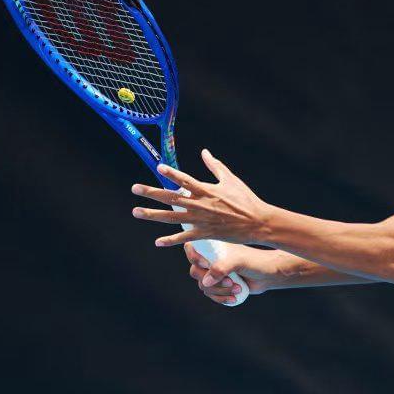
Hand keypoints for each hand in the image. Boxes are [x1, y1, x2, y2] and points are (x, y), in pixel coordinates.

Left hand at [131, 149, 271, 247]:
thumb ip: (215, 166)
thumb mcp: (231, 179)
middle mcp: (200, 204)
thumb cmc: (246, 199)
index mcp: (206, 190)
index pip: (184, 180)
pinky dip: (171, 240)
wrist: (258, 222)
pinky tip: (158, 242)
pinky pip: (185, 238)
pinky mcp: (205, 233)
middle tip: (135, 188)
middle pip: (171, 197)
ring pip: (172, 217)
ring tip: (136, 212)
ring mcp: (201, 220)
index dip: (171, 173)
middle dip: (151, 192)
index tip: (158, 167)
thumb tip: (204, 152)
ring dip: (152, 215)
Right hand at [184, 241, 285, 304]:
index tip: (207, 264)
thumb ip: (222, 268)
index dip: (195, 258)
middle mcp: (210, 259)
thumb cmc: (255, 262)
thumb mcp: (239, 262)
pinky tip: (234, 297)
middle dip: (212, 280)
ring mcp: (214, 273)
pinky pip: (212, 295)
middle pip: (195, 272)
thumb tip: (206, 282)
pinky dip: (221, 298)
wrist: (269, 274)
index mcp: (212, 247)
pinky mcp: (220, 285)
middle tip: (230, 281)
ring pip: (204, 286)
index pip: (191, 249)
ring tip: (237, 288)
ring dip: (220, 291)